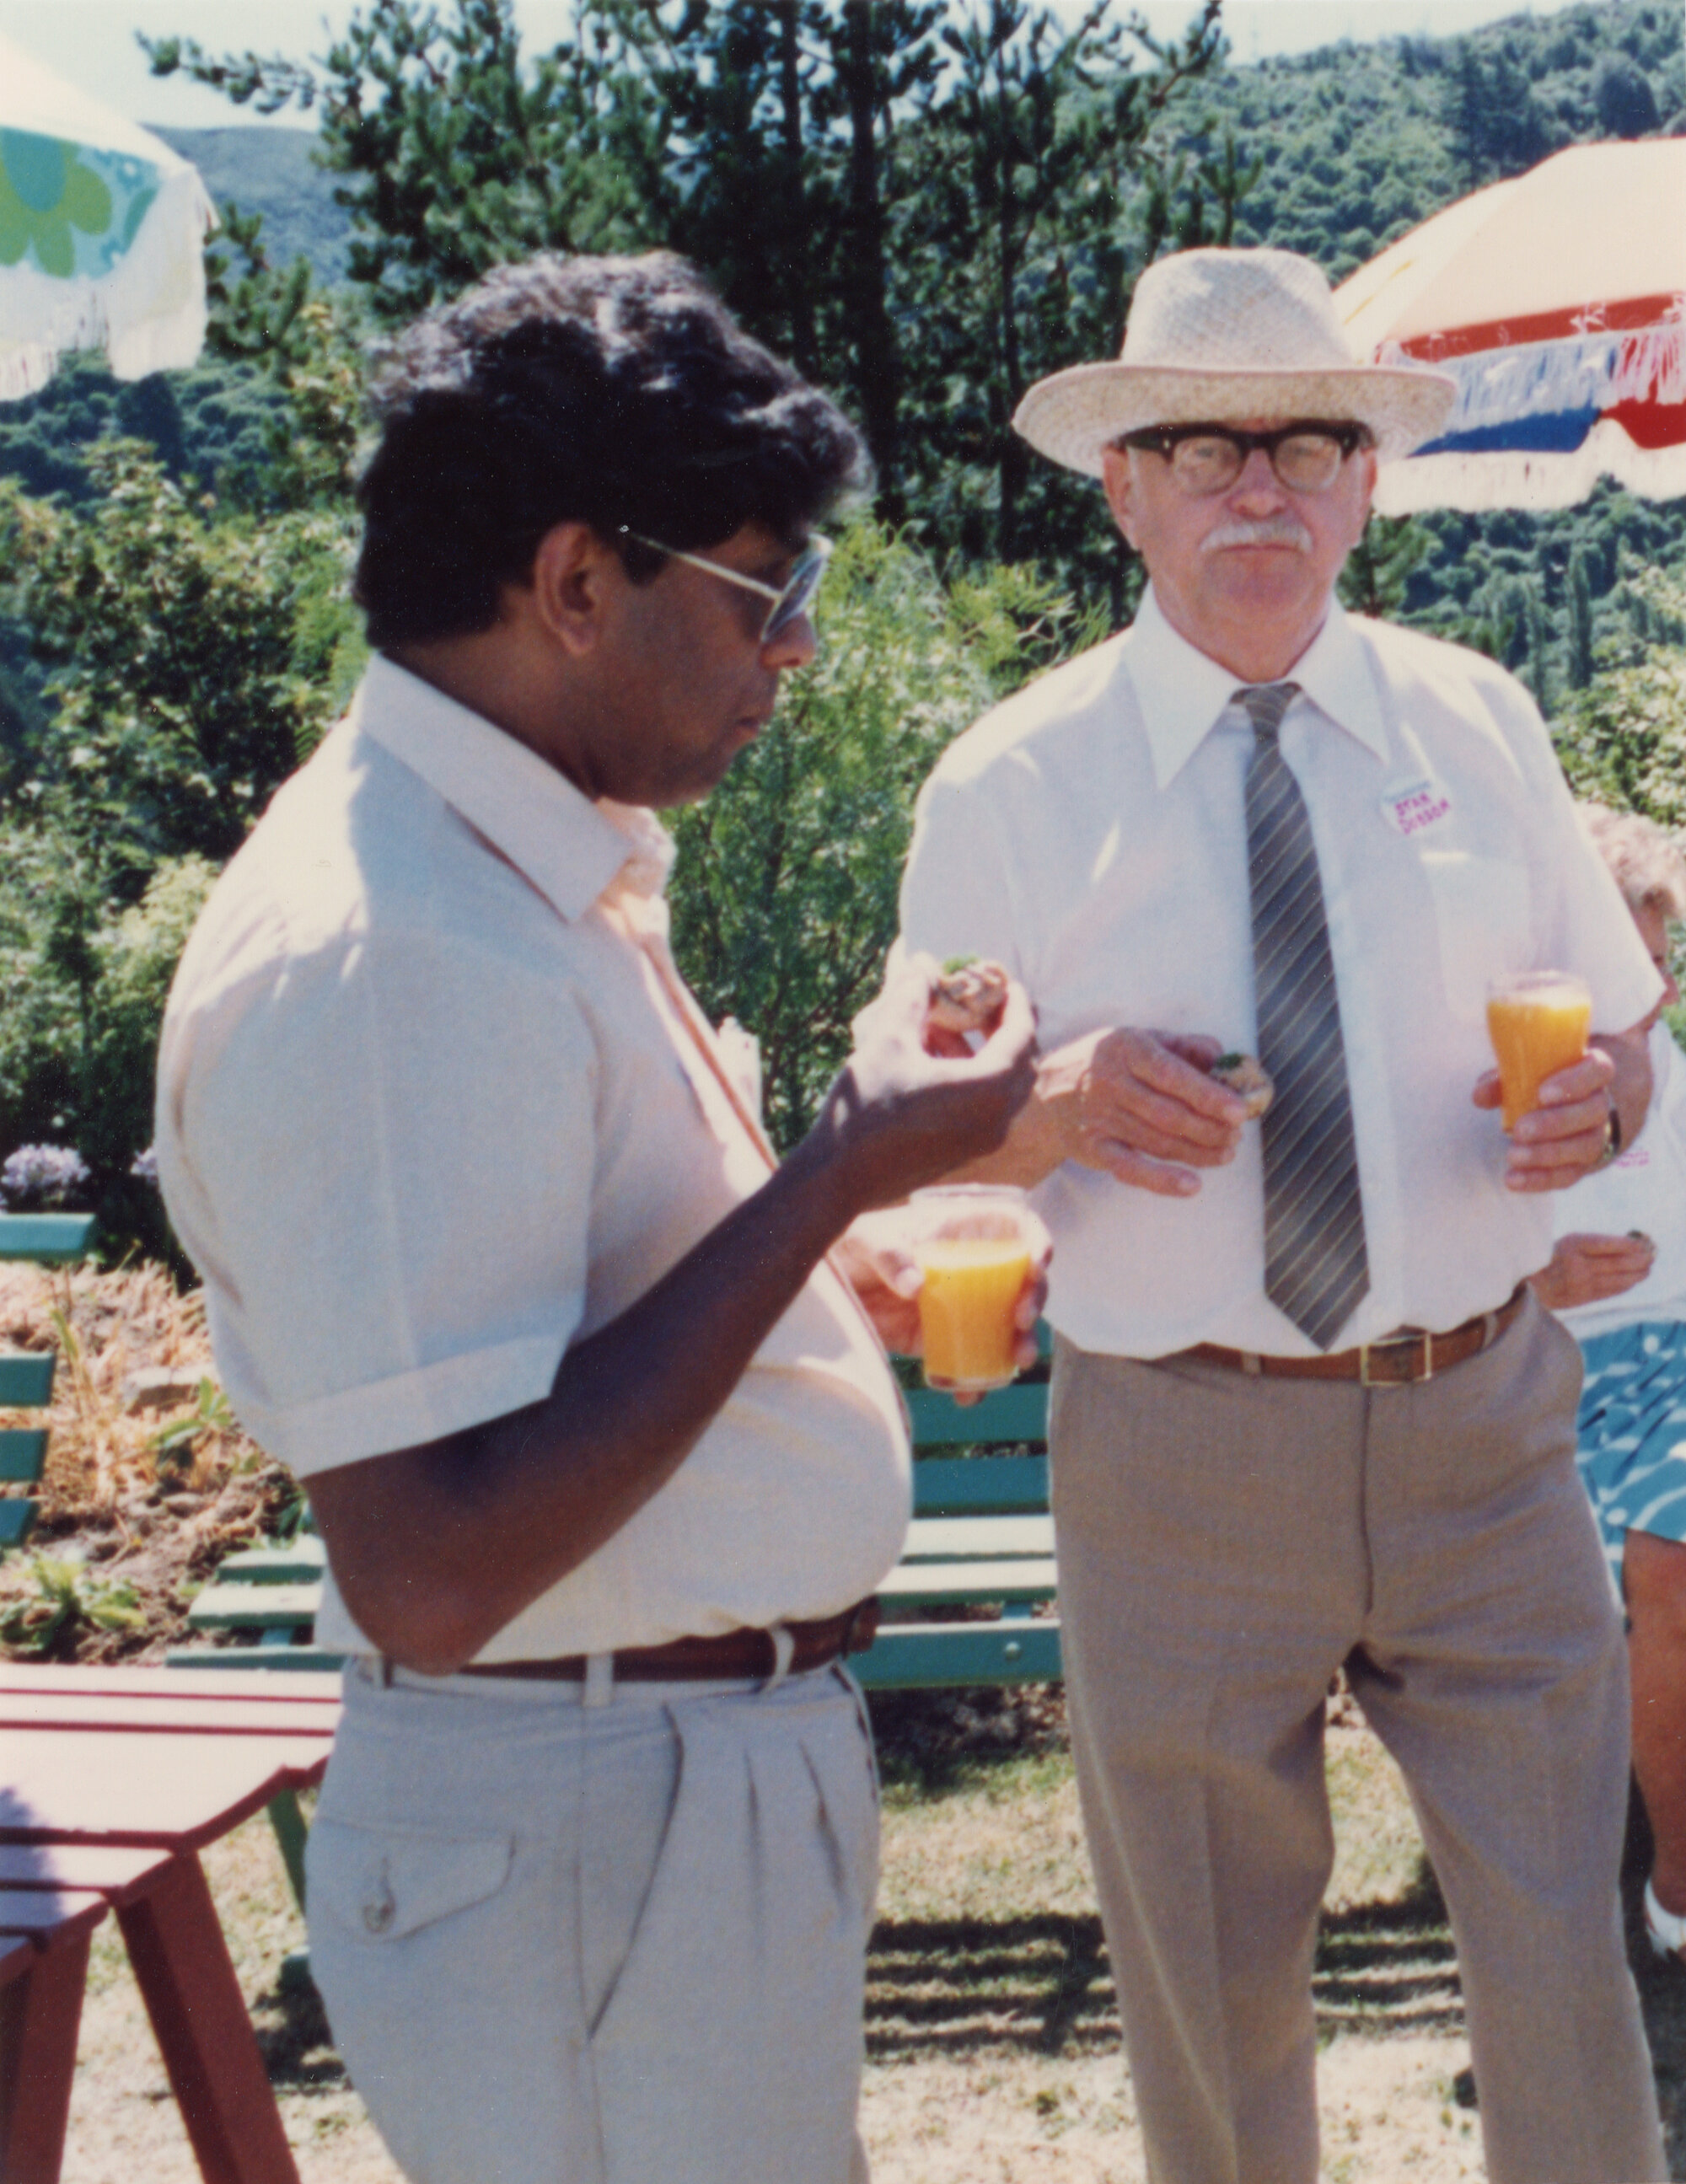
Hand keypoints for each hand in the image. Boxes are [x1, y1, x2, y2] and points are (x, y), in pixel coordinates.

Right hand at [809, 956, 1037, 1214]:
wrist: (840, 1176)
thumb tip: (922, 967)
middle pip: (1021, 1062)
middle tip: (983, 1003)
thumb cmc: (866, 1108)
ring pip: (1002, 1086)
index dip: (1017, 1003)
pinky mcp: (966, 1152)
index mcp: (989, 1089)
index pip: (1023, 1035)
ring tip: (942, 1028)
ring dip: (983, 1052)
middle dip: (1005, 1028)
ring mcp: (984, 1140)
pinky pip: (986, 1106)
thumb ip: (913, 998)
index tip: (1006, 982)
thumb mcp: (888, 1041)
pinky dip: (972, 1078)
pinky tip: (931, 1061)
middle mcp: (998, 1119)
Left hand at [836, 1205, 1052, 1386]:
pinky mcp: (939, 1340)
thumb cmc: (847, 1244)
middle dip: (1035, 1301)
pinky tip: (970, 1394)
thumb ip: (888, 1254)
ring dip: (1019, 1344)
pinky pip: (970, 1360)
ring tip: (1016, 1362)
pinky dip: (977, 1379)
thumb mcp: (863, 1239)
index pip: (1015, 1228)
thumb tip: (917, 1286)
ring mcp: (959, 1307)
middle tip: (1022, 1321)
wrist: (824, 1285)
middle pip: (1023, 1281)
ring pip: (1006, 1325)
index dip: (1036, 1243)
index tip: (1036, 1266)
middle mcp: (970, 1268)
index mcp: (960, 1232)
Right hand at [1036, 1026, 1248, 1197]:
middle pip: (1169, 1114)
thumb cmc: (1107, 1063)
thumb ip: (1183, 1045)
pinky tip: (1191, 1185)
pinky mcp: (1095, 1148)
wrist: (1046, 1093)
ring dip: (1198, 1152)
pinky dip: (1161, 1180)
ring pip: (1158, 1142)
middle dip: (1210, 1129)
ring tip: (1226, 1153)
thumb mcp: (1140, 1039)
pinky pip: (1131, 1168)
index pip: (1172, 1074)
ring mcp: (1101, 1118)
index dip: (1208, 1095)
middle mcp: (1110, 1082)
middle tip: (1236, 1135)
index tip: (1239, 1111)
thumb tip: (1221, 1055)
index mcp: (1126, 1049)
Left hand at [1473, 1047, 1615, 1191]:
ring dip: (1547, 1154)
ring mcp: (1597, 1135)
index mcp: (1593, 1071)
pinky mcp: (1583, 1164)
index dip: (1573, 1083)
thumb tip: (1480, 1095)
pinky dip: (1540, 1179)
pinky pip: (1568, 1175)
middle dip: (1555, 1123)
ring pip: (1584, 1147)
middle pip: (1592, 1113)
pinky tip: (1513, 1179)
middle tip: (1521, 1129)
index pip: (1598, 1070)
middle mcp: (1601, 1104)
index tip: (1543, 1094)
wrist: (1567, 1108)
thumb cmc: (1542, 1081)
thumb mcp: (1523, 1074)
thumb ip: (1503, 1080)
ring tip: (1513, 1156)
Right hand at [1529, 1231, 1654, 1312]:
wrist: (1527, 1285)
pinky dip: (1625, 1286)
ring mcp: (1581, 1283)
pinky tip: (1633, 1281)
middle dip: (1638, 1260)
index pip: (1606, 1244)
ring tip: (1647, 1269)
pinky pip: (1611, 1291)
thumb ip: (1591, 1244)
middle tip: (1650, 1256)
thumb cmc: (1549, 1259)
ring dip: (1637, 1274)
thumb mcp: (1565, 1242)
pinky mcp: (1583, 1298)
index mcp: (1571, 1245)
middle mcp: (1577, 1264)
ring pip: (1618, 1279)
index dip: (1627, 1244)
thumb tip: (1629, 1245)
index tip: (1640, 1243)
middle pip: (1617, 1263)